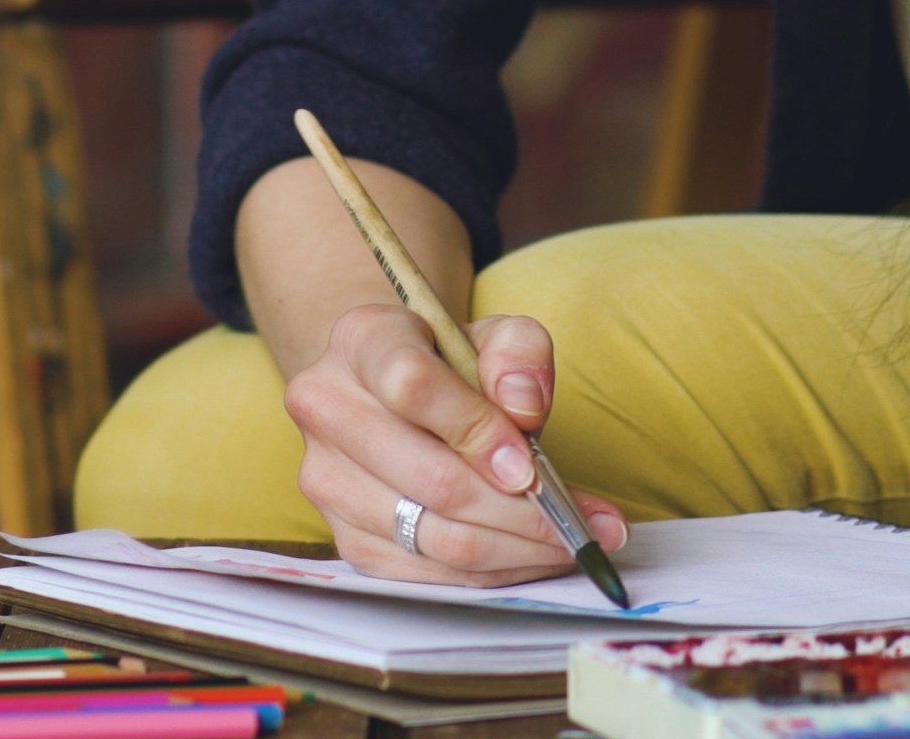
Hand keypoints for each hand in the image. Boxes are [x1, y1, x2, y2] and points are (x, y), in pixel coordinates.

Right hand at [281, 303, 628, 585]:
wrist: (391, 392)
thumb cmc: (451, 363)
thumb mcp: (494, 335)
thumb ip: (519, 352)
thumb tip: (524, 408)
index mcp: (362, 340)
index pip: (413, 386)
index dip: (478, 432)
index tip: (531, 468)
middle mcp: (327, 408)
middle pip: (431, 480)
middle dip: (520, 512)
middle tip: (582, 523)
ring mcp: (327, 480)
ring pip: (434, 537)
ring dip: (516, 550)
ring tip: (572, 542)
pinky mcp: (344, 536)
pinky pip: (426, 575)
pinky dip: (490, 573)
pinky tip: (530, 556)